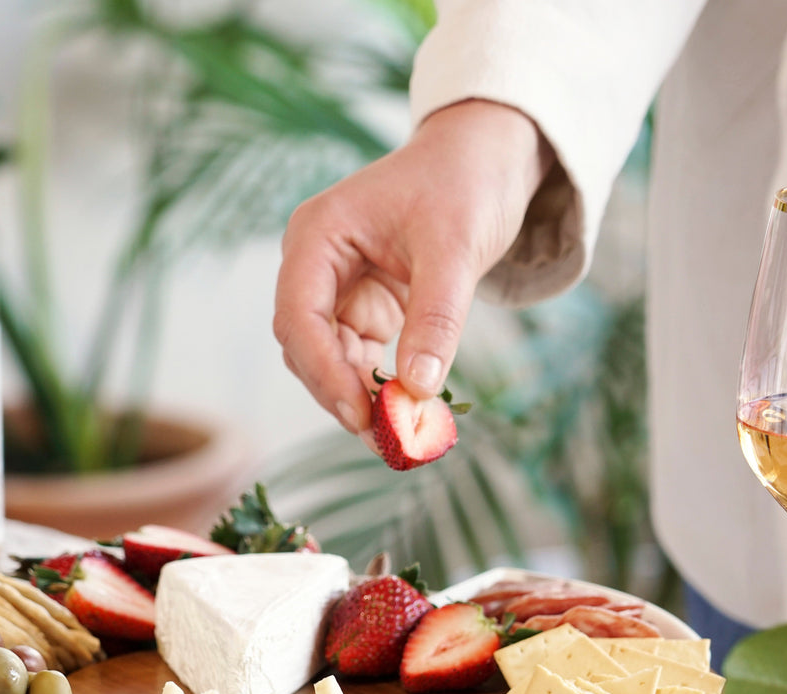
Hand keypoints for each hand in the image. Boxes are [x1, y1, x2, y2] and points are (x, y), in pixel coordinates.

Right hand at [273, 99, 551, 440]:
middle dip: (341, 395)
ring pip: (328, 362)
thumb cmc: (466, 182)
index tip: (361, 415)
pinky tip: (405, 412)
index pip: (299, 318)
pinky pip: (357, 361)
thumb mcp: (455, 248)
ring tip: (400, 437)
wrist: (487, 158)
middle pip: (306, 348)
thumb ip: (435, 319)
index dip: (324, 373)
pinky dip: (377, 388)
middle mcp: (314, 266)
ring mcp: (335, 290)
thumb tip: (419, 391)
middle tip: (388, 441)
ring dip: (358, 399)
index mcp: (318, 236)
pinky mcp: (361, 309)